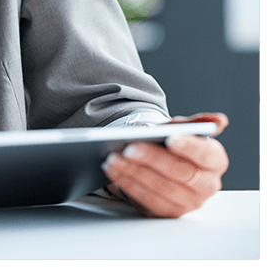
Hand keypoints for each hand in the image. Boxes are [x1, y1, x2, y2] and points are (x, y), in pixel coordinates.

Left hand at [102, 112, 228, 217]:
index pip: (206, 155)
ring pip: (162, 189)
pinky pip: (148, 201)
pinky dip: (128, 185)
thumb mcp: (180, 129)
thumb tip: (219, 121)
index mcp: (215, 162)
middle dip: (153, 159)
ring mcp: (189, 202)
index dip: (189, 147)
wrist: (159, 161)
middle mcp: (207, 186)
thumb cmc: (172, 143)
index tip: (170, 138)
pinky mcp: (169, 213)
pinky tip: (114, 172)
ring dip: (134, 173)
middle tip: (129, 148)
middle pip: (181, 173)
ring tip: (113, 158)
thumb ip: (194, 124)